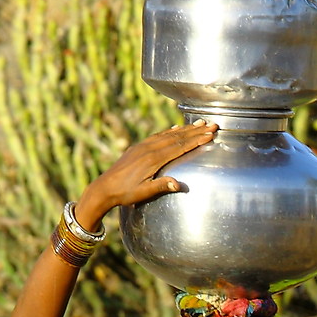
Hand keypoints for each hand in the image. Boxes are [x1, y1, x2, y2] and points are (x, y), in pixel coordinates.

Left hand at [76, 122, 219, 231]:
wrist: (104, 187)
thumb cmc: (125, 193)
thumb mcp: (144, 193)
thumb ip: (161, 186)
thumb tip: (179, 184)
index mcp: (153, 159)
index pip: (179, 147)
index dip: (196, 140)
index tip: (209, 134)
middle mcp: (149, 149)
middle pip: (177, 137)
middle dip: (196, 131)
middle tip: (212, 124)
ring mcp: (143, 146)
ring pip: (169, 134)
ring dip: (186, 129)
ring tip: (199, 123)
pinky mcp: (138, 147)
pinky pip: (158, 135)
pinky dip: (170, 131)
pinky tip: (176, 128)